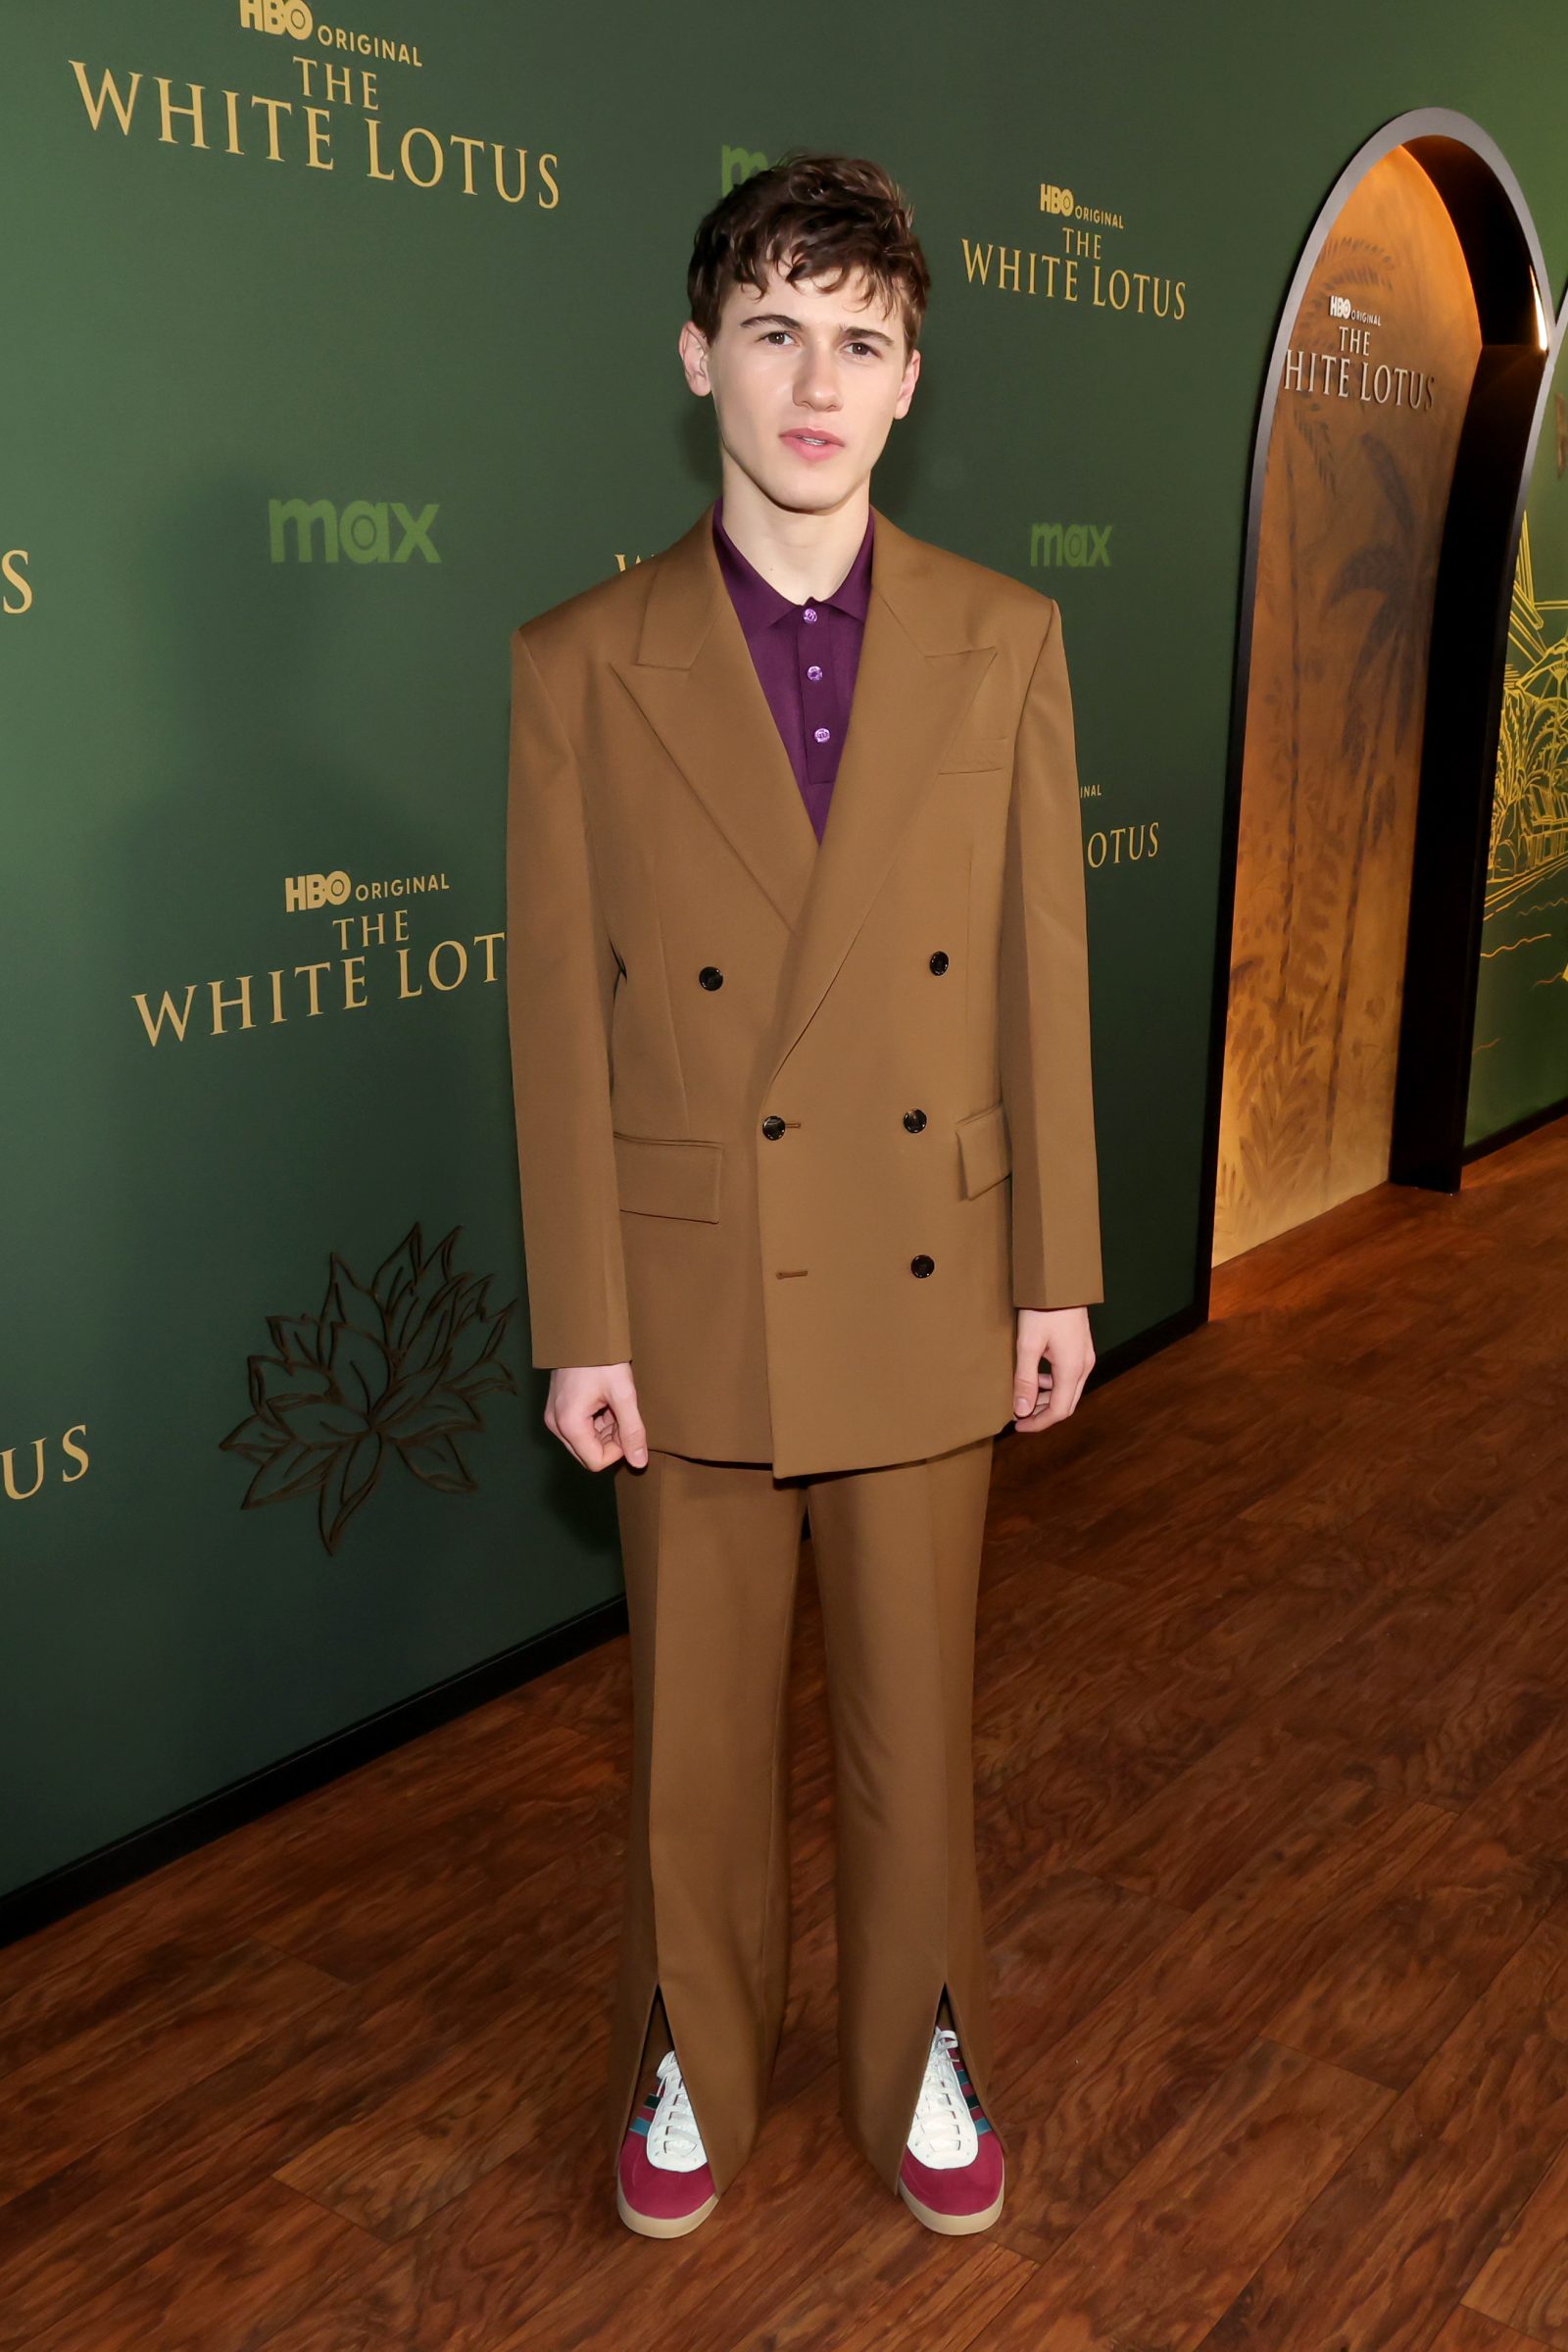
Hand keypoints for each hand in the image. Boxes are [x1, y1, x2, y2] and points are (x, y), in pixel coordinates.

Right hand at [546, 1363, 648, 1470]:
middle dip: (612, 1440)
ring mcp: (555, 1417)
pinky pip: (581, 1429)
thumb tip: (639, 1463)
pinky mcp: (558, 1409)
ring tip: (615, 1403)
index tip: (628, 1425)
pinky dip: (598, 1422)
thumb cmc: (601, 1358)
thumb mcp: (623, 1394)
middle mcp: (556, 1425)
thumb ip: (632, 1430)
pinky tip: (606, 1401)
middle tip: (623, 1412)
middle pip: (590, 1454)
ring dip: (606, 1430)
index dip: (619, 1450)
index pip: (597, 1461)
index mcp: (569, 1424)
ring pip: (587, 1442)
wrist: (581, 1330)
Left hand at [1013, 1306, 1093, 1431]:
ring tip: (1023, 1400)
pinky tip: (1036, 1380)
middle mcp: (1083, 1366)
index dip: (1038, 1423)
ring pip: (1068, 1391)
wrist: (1061, 1281)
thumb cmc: (1043, 1309)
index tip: (1018, 1426)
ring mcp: (1085, 1357)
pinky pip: (1069, 1378)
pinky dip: (1052, 1386)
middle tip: (1019, 1417)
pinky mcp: (1081, 1349)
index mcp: (1072, 1368)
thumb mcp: (1028, 1345)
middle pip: (1066, 1404)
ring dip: (1047, 1400)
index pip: (1059, 1411)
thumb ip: (1026, 1379)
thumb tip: (1022, 1410)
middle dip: (1042, 1414)